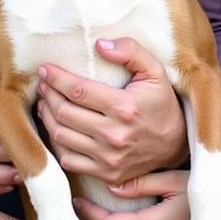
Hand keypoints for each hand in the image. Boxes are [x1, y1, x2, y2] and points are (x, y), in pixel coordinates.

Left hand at [36, 38, 186, 184]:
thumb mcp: (155, 71)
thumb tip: (99, 45)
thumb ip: (131, 51)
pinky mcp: (106, 174)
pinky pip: (68, 161)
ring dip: (47, 117)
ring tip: (45, 103)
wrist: (177, 146)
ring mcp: (109, 158)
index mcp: (124, 107)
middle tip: (43, 85)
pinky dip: (56, 144)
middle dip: (48, 95)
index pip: (78, 90)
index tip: (45, 69)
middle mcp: (114, 135)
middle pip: (65, 113)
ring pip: (61, 137)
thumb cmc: (163, 103)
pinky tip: (55, 128)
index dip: (56, 78)